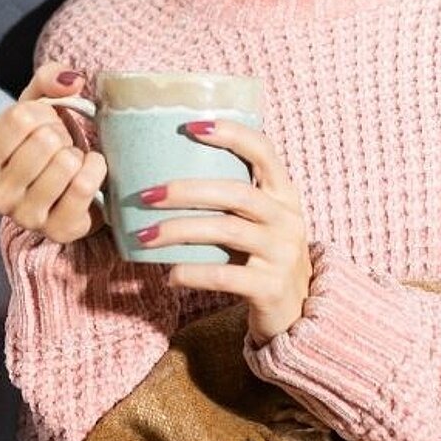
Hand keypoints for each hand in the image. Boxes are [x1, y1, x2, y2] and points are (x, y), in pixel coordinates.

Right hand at [0, 62, 107, 242]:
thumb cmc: (47, 144)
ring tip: (71, 162)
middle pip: (44, 141)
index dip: (43, 113)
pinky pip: (84, 186)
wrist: (70, 189)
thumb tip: (71, 81)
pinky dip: (95, 168)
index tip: (46, 124)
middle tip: (61, 146)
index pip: (18, 119)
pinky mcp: (59, 230)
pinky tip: (90, 170)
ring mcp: (27, 218)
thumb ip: (48, 79)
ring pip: (65, 164)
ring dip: (77, 155)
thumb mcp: (38, 106)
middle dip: (61, 135)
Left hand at [137, 119, 312, 343]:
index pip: (263, 151)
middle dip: (186, 191)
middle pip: (235, 193)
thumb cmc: (262, 259)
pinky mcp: (271, 287)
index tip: (190, 126)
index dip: (231, 134)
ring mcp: (282, 253)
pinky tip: (170, 275)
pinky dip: (193, 273)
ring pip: (226, 231)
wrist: (296, 314)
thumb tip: (163, 177)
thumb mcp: (259, 223)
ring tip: (144, 236)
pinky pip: (225, 275)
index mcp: (284, 195)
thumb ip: (230, 200)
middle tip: (145, 195)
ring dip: (179, 231)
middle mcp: (288, 219)